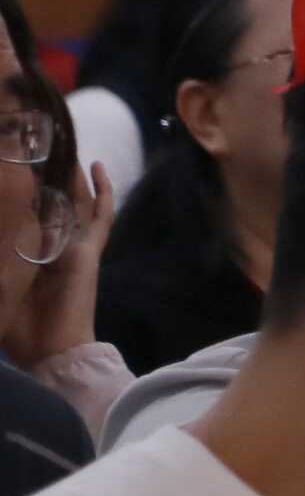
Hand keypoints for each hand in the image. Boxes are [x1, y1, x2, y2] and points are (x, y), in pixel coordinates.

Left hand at [3, 163, 110, 368]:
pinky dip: (101, 192)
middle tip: (38, 145)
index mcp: (30, 255)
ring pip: (75, 202)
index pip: (25, 215)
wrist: (50, 351)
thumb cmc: (20, 330)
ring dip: (71, 176)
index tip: (12, 165)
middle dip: (46, 176)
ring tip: (63, 146)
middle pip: (52, 203)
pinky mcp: (89, 250)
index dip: (21, 192)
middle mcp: (53, 246)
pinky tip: (96, 166)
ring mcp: (74, 246)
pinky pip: (100, 216)